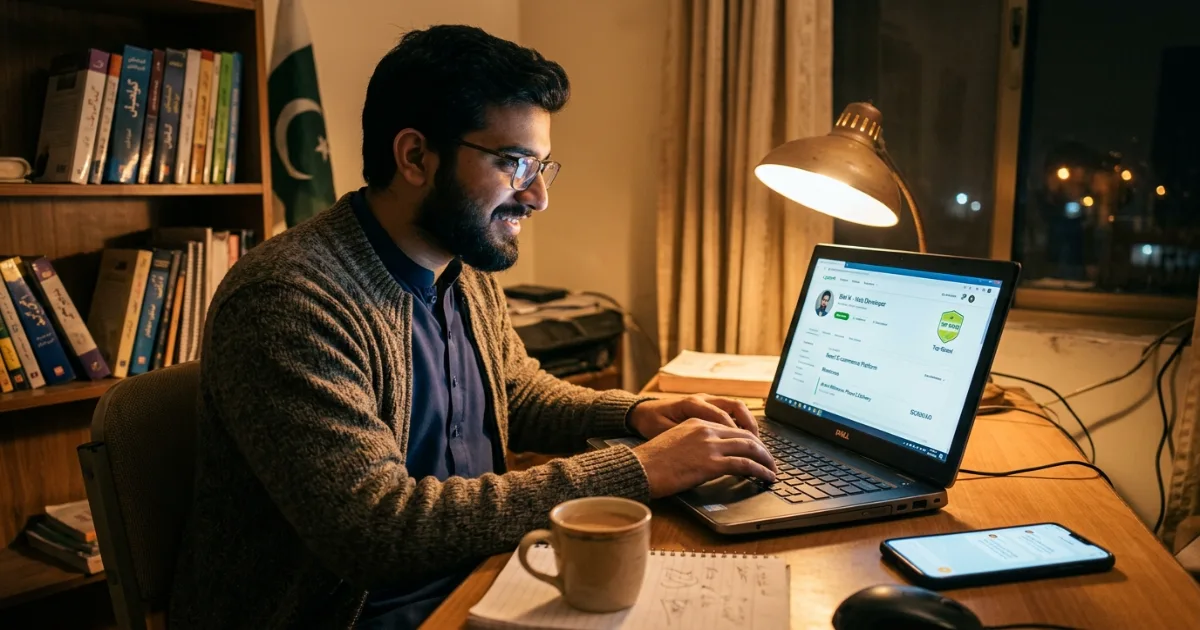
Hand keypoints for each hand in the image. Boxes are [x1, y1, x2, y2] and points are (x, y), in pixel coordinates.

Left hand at [626, 394, 759, 439]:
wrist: (642, 412)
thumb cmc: (651, 423)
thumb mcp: (664, 432)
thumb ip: (685, 440)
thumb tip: (707, 451)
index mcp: (692, 403)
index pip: (722, 416)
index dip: (737, 434)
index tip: (748, 451)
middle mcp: (703, 398)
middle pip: (736, 408)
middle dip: (751, 429)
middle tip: (761, 450)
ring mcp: (707, 400)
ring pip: (736, 407)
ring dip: (749, 424)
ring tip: (758, 444)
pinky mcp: (708, 405)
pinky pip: (730, 410)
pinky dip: (741, 423)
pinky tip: (746, 438)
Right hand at [631, 419, 776, 498]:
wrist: (639, 468)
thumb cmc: (652, 461)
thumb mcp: (675, 442)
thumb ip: (696, 443)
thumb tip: (710, 458)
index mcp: (697, 422)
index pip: (733, 428)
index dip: (750, 440)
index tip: (758, 451)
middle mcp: (706, 429)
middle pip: (746, 436)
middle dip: (763, 450)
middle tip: (771, 462)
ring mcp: (709, 445)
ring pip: (750, 448)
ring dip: (766, 460)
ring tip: (773, 471)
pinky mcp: (711, 463)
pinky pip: (745, 464)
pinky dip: (760, 471)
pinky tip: (766, 477)